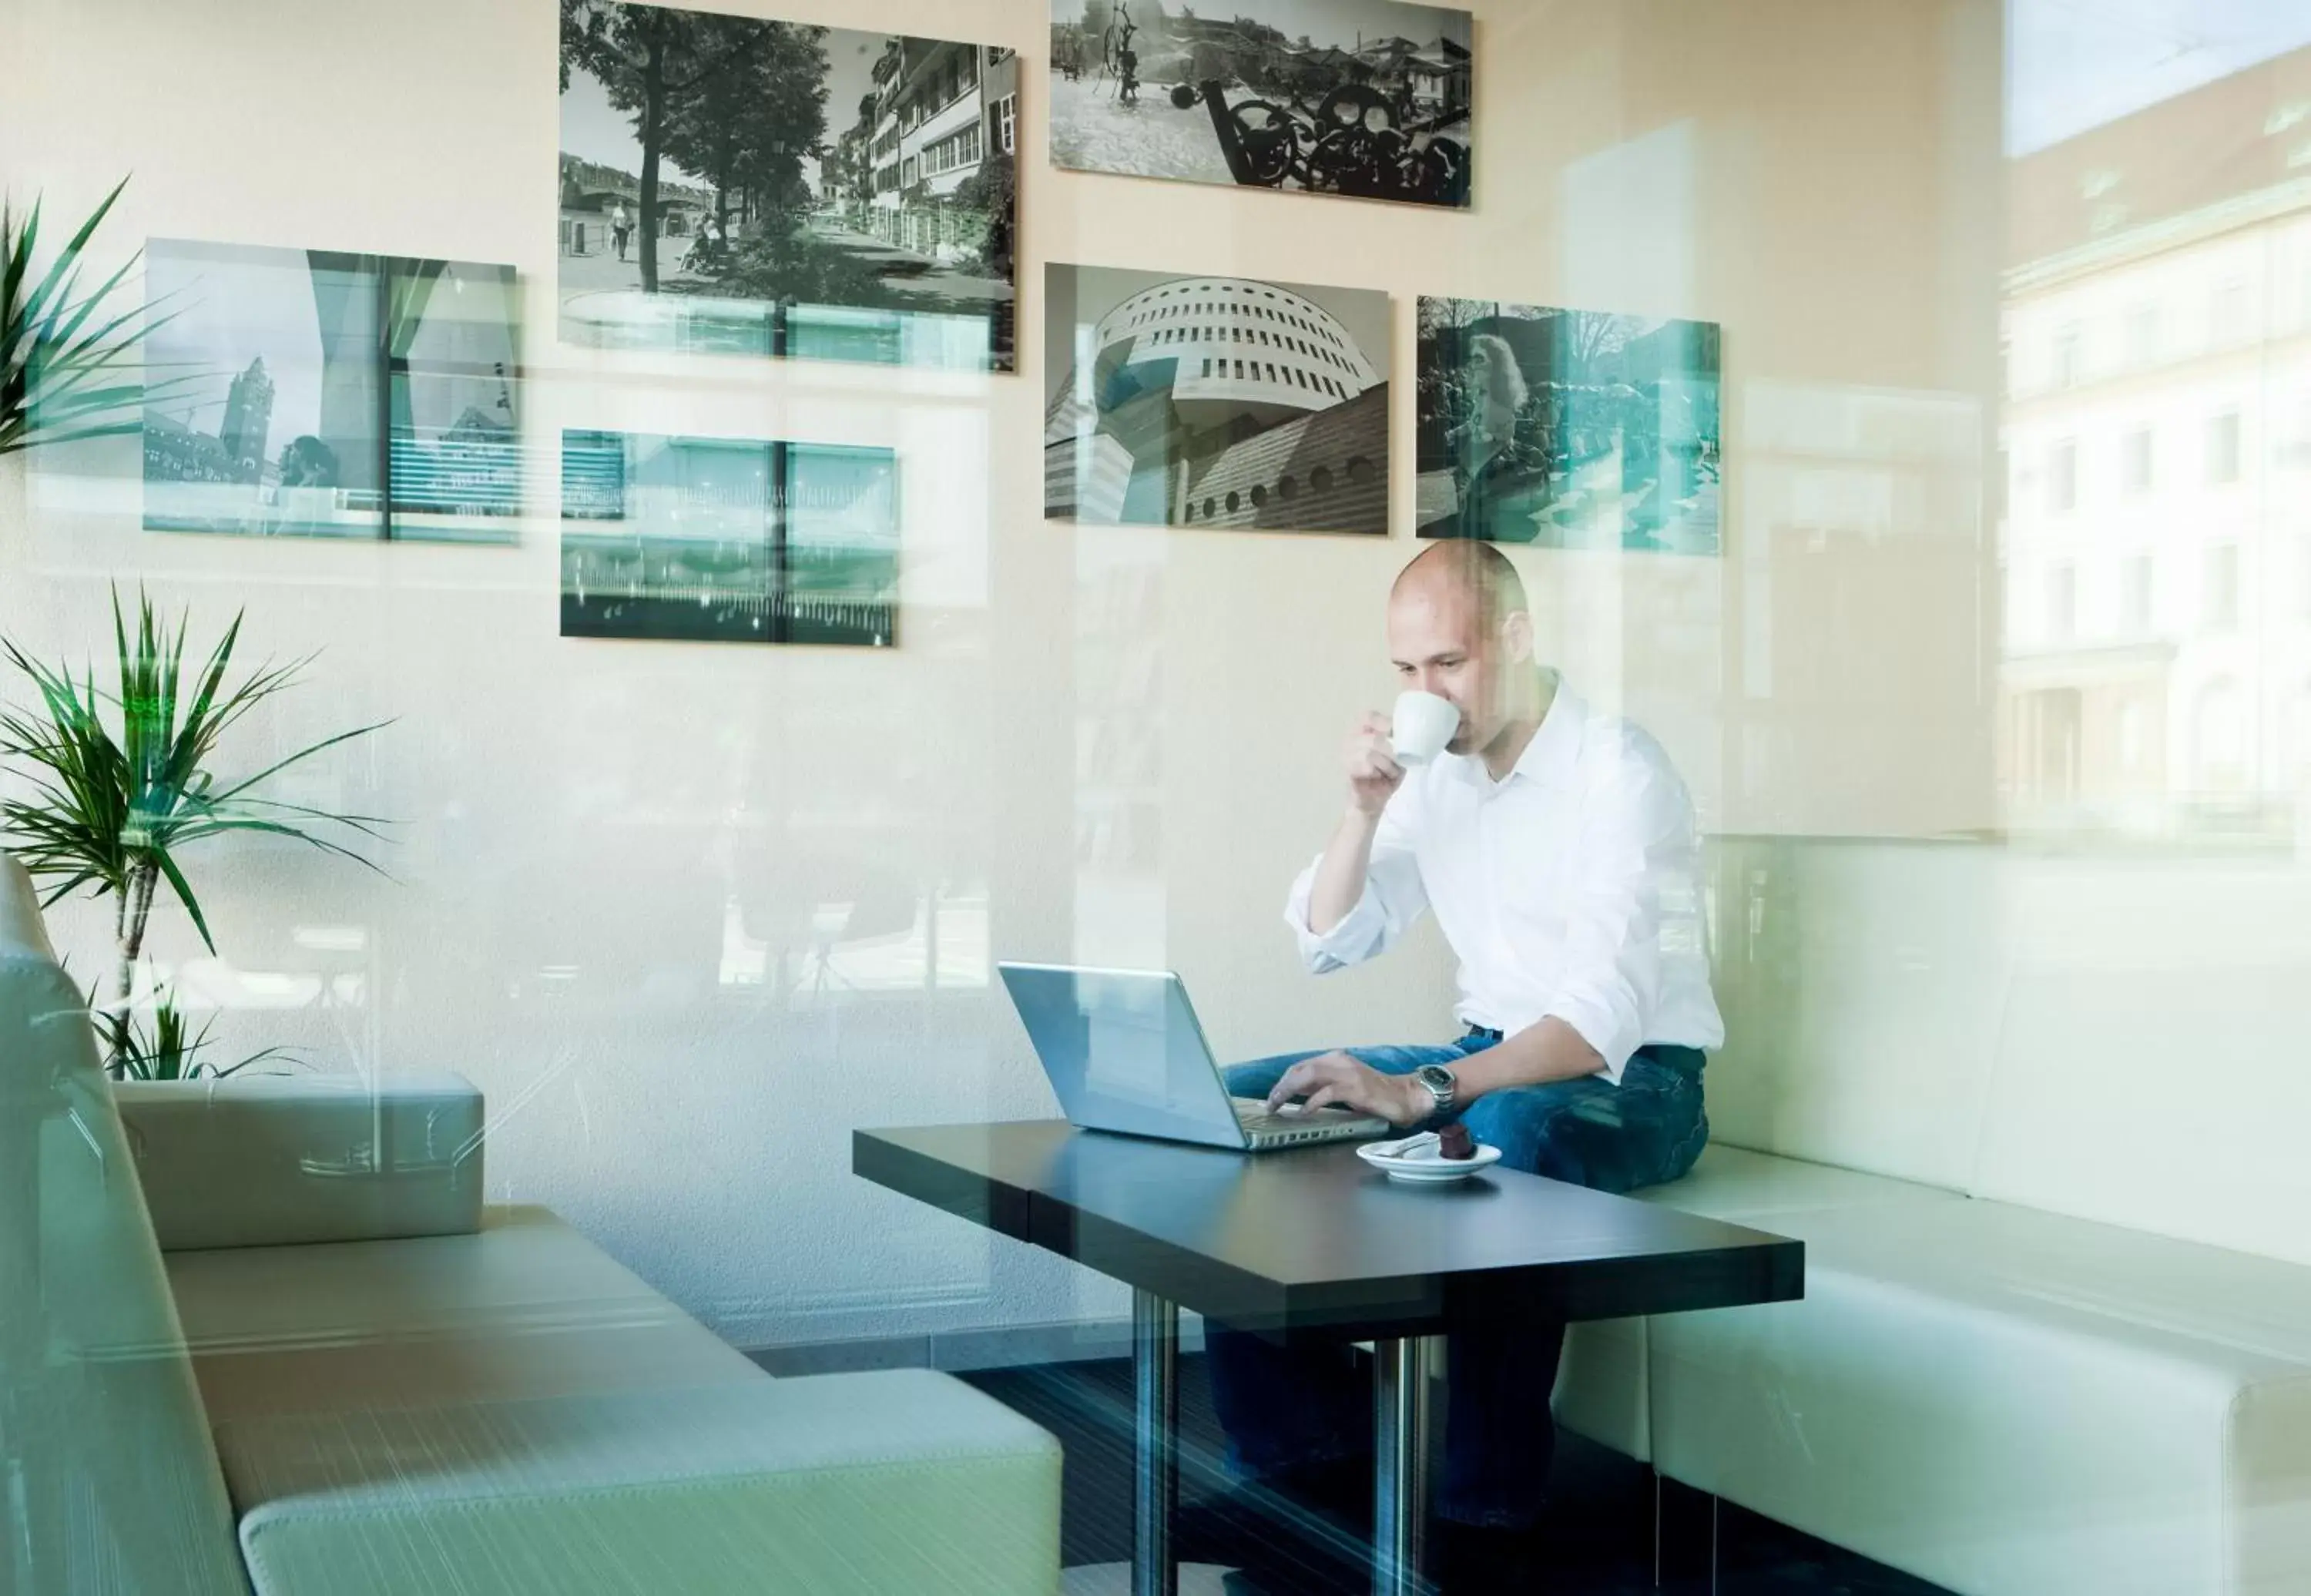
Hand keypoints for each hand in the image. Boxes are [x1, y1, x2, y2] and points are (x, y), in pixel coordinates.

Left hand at [1266, 1050, 1430, 1127]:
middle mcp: (1339, 1061)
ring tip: (1279, 1105)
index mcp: (1335, 1059)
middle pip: (1301, 1069)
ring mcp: (1348, 1073)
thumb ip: (1322, 1086)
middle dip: (1282, 1086)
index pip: (1301, 1066)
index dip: (1284, 1081)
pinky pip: (1327, 1093)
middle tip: (1270, 1103)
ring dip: (1290, 1091)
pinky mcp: (1356, 1088)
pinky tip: (1304, 1113)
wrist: (1405, 1097)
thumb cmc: (1375, 1095)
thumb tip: (1296, 1095)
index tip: (1273, 1097)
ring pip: (1309, 1075)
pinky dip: (1312, 1103)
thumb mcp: (1344, 1087)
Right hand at [1345, 712, 1403, 815]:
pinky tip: (1377, 778)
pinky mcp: (1347, 772)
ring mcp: (1347, 756)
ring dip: (1386, 765)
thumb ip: (1401, 743)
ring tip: (1389, 773)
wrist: (1374, 803)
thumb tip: (1412, 733)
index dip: (1384, 723)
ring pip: (1369, 753)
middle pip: (1374, 737)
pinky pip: (1365, 767)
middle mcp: (1352, 741)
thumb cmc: (1386, 777)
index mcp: (1364, 733)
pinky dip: (1376, 773)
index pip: (1369, 717)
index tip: (1396, 733)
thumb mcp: (1398, 757)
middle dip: (1391, 751)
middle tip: (1398, 762)